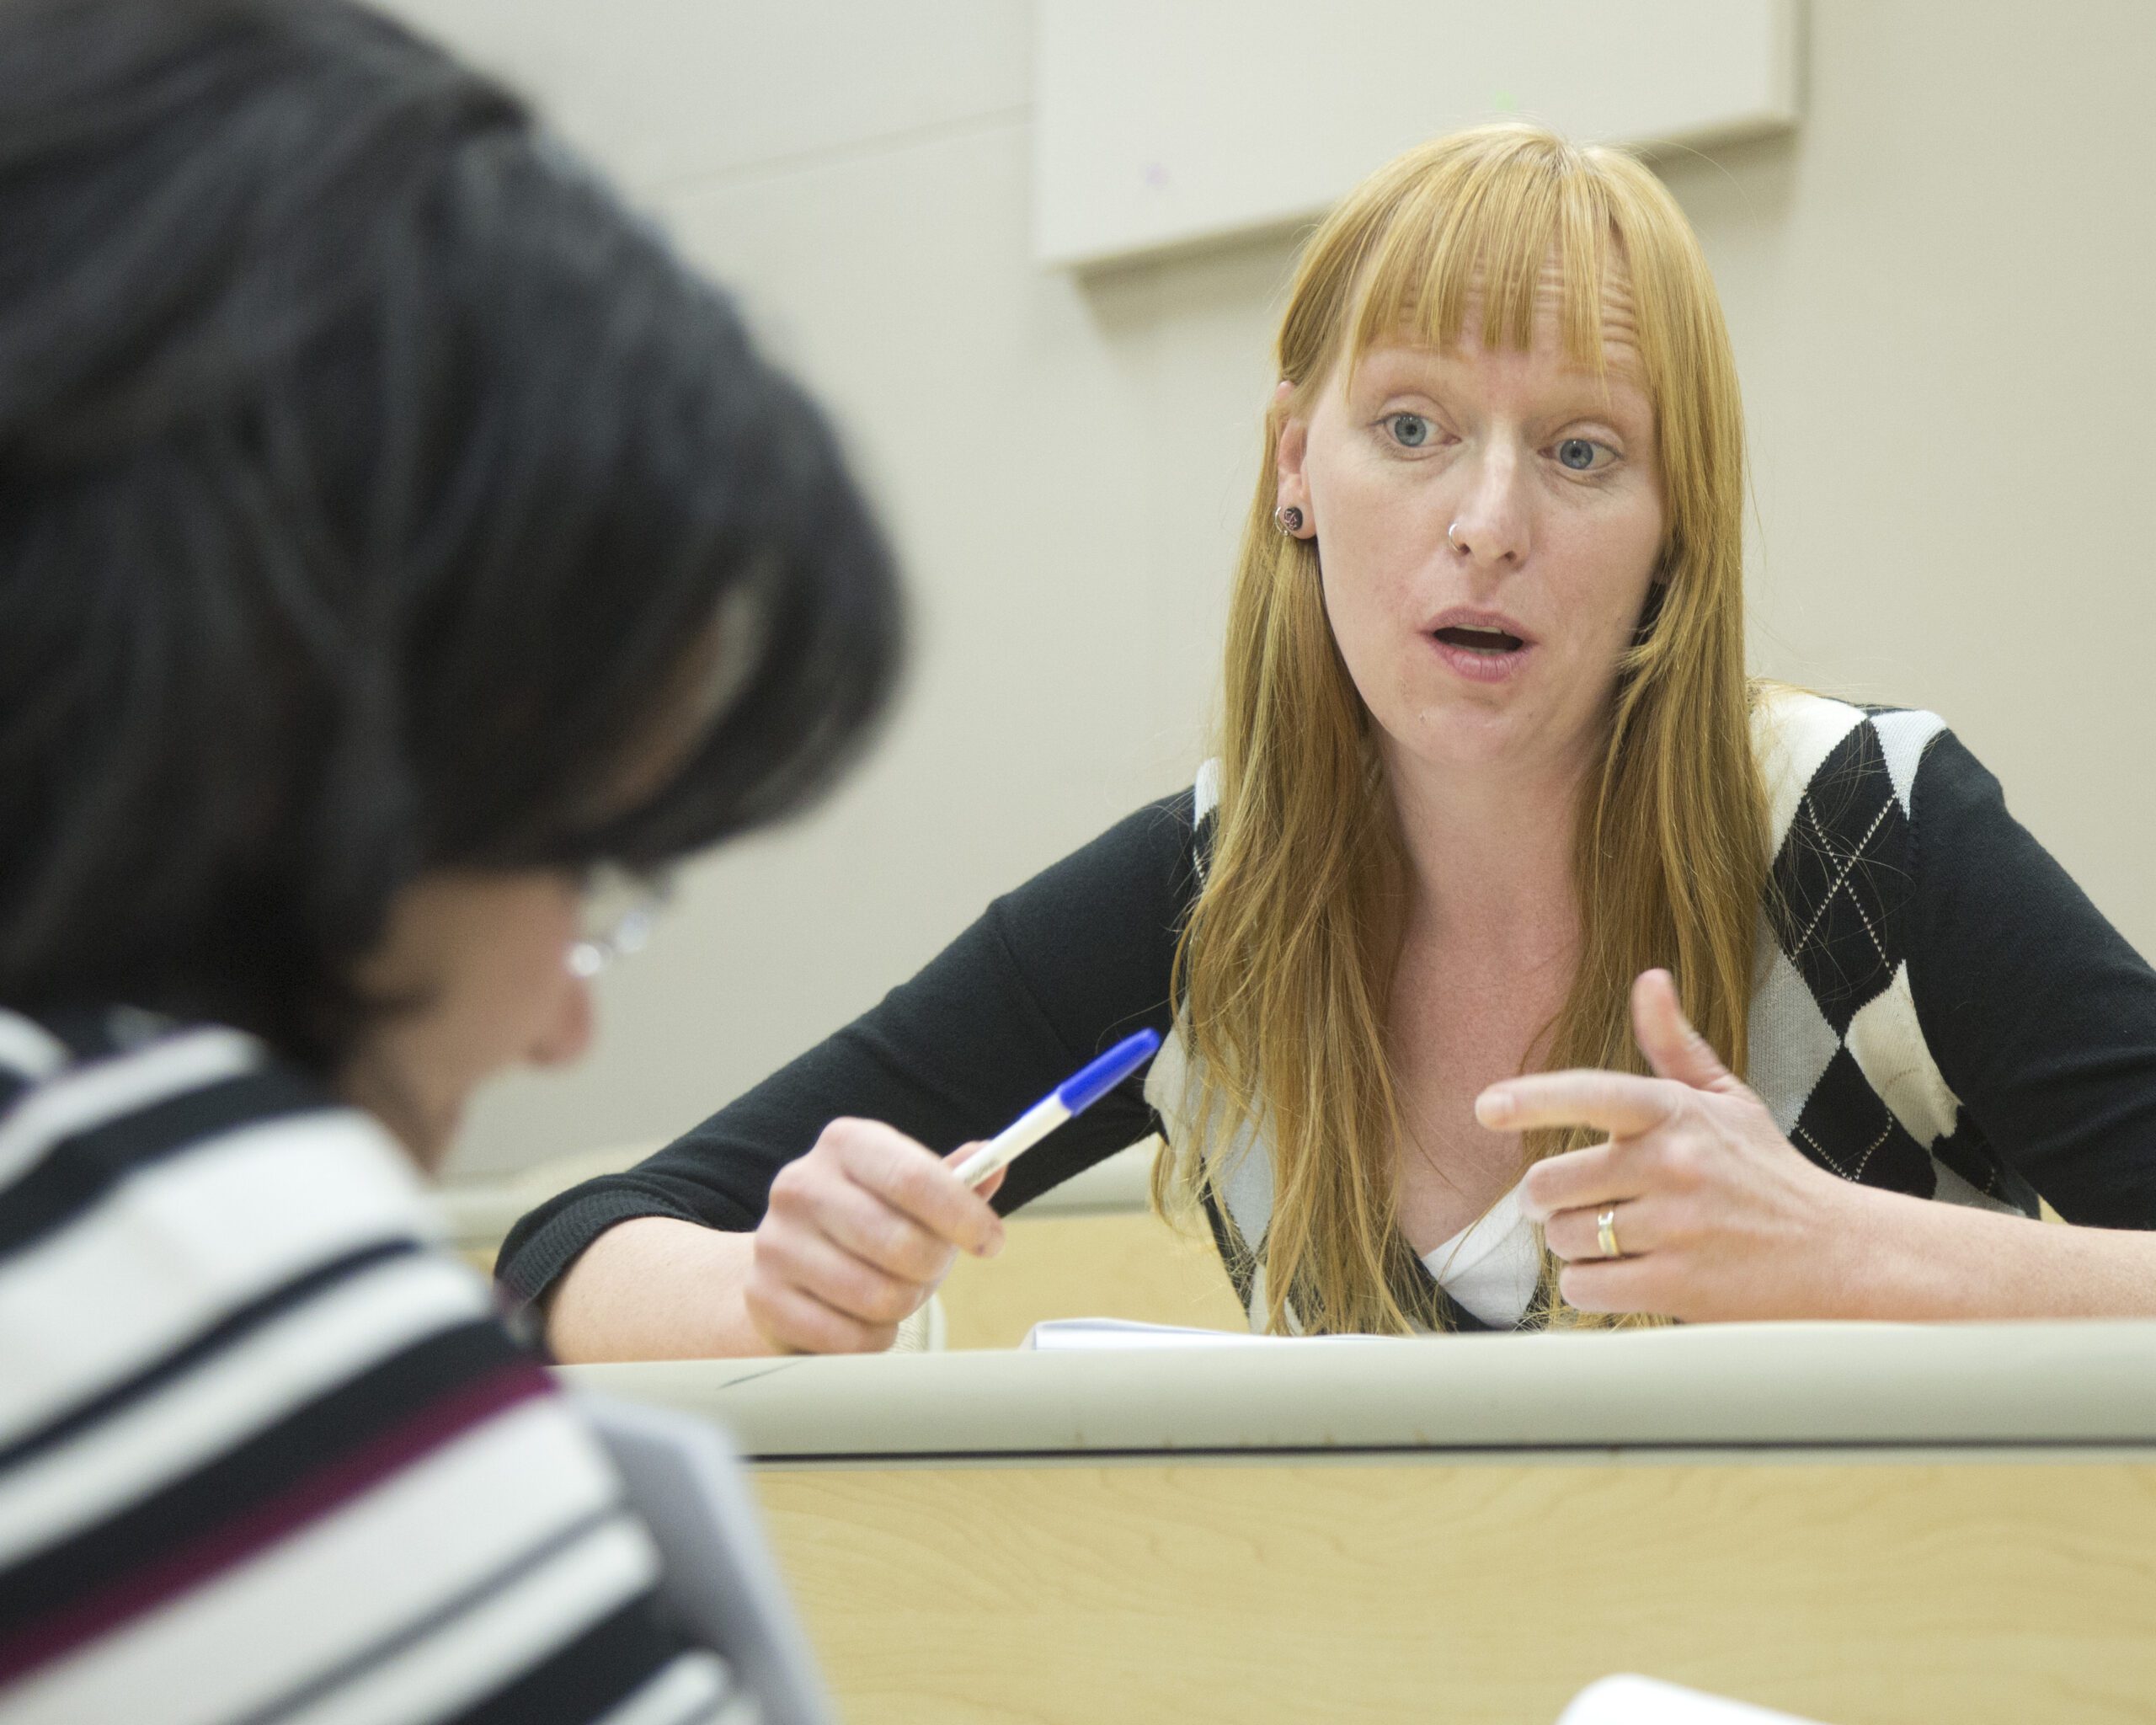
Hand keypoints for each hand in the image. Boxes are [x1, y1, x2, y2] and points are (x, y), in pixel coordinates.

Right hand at [744, 1118, 1005, 1352]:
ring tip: (892, 1291)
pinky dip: (872, 1339)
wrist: (785, 1264)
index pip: (914, 1178)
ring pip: (879, 1296)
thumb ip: (954, 1180)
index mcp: (846, 1143)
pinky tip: (862, 1319)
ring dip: (903, 1304)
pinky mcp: (763, 1298)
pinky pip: (848, 1338)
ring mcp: (776, 1242)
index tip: (992, 1242)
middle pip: (902, 1243)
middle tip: (930, 1269)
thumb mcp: (908, 1193)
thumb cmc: (863, 1226)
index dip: (965, 1216)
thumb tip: (995, 1160)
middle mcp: (802, 1184)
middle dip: (933, 1267)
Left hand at [1473, 969, 1863, 1321]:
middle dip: (1547, 1201)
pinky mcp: (1675, 1286)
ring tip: (1620, 1238)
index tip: (1486, 1106)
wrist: (1839, 1255)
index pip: (1591, 1095)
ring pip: (1563, 1238)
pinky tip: (1628, 1273)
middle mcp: (1672, 1165)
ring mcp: (1674, 1227)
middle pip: (1550, 1184)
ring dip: (1574, 1244)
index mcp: (1676, 1114)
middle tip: (1571, 1204)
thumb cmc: (1768, 1176)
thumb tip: (1650, 979)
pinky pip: (1585, 1287)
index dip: (1532, 1099)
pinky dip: (1592, 1286)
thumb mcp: (1728, 1101)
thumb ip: (1674, 1046)